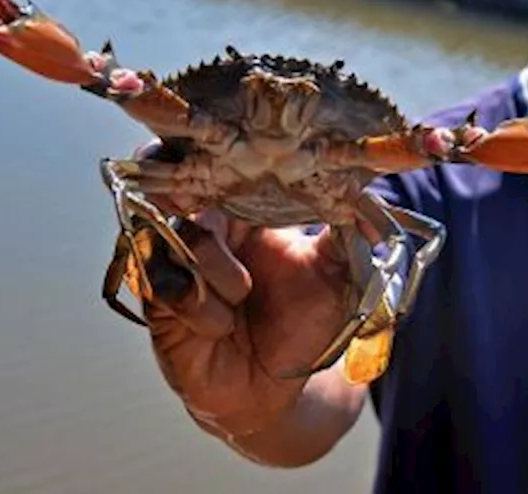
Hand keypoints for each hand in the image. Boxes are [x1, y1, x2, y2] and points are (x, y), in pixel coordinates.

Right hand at [130, 141, 359, 441]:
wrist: (277, 388)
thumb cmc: (303, 324)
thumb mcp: (336, 273)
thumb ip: (349, 231)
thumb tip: (368, 194)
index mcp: (242, 209)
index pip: (217, 163)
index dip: (212, 148)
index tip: (222, 140)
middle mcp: (204, 228)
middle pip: (178, 183)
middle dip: (189, 188)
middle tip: (202, 197)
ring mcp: (177, 263)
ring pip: (176, 233)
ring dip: (212, 262)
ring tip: (243, 292)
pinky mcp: (159, 303)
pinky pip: (166, 284)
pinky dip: (199, 303)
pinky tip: (221, 324)